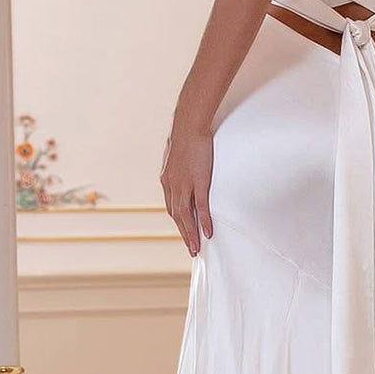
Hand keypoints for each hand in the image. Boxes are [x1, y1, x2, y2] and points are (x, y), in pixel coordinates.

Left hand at [160, 108, 213, 256]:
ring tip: (196, 248)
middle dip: (184, 234)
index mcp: (167, 180)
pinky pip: (201, 207)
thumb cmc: (185, 135)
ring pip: (186, 216)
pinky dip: (204, 222)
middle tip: (191, 249)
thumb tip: (183, 165)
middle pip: (177, 216)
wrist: (188, 124)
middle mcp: (172, 186)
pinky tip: (207, 233)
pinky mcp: (198, 181)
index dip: (178, 222)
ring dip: (191, 234)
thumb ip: (179, 165)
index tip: (185, 232)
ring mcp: (185, 185)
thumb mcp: (177, 153)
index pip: (172, 207)